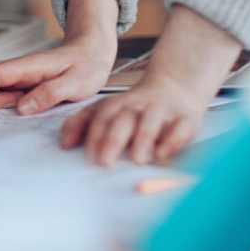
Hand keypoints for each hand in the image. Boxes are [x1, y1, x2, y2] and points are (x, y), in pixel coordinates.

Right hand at [0, 35, 115, 115]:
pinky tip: (22, 105)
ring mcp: (14, 74)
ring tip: (23, 105)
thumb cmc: (87, 65)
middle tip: (13, 108)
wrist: (91, 52)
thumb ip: (51, 94)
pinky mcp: (16, 81)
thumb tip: (22, 108)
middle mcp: (16, 67)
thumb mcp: (78, 83)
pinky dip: (0, 101)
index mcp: (28, 65)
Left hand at [60, 74, 206, 166]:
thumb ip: (80, 125)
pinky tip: (162, 153)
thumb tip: (64, 145)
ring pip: (151, 122)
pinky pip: (180, 128)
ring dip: (143, 139)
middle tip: (105, 162)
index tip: (89, 156)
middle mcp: (137, 106)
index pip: (101, 118)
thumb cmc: (132, 107)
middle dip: (113, 140)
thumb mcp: (103, 110)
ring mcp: (162, 111)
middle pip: (123, 120)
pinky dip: (172, 141)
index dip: (94, 137)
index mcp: (116, 105)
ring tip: (136, 159)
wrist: (173, 88)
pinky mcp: (185, 119)